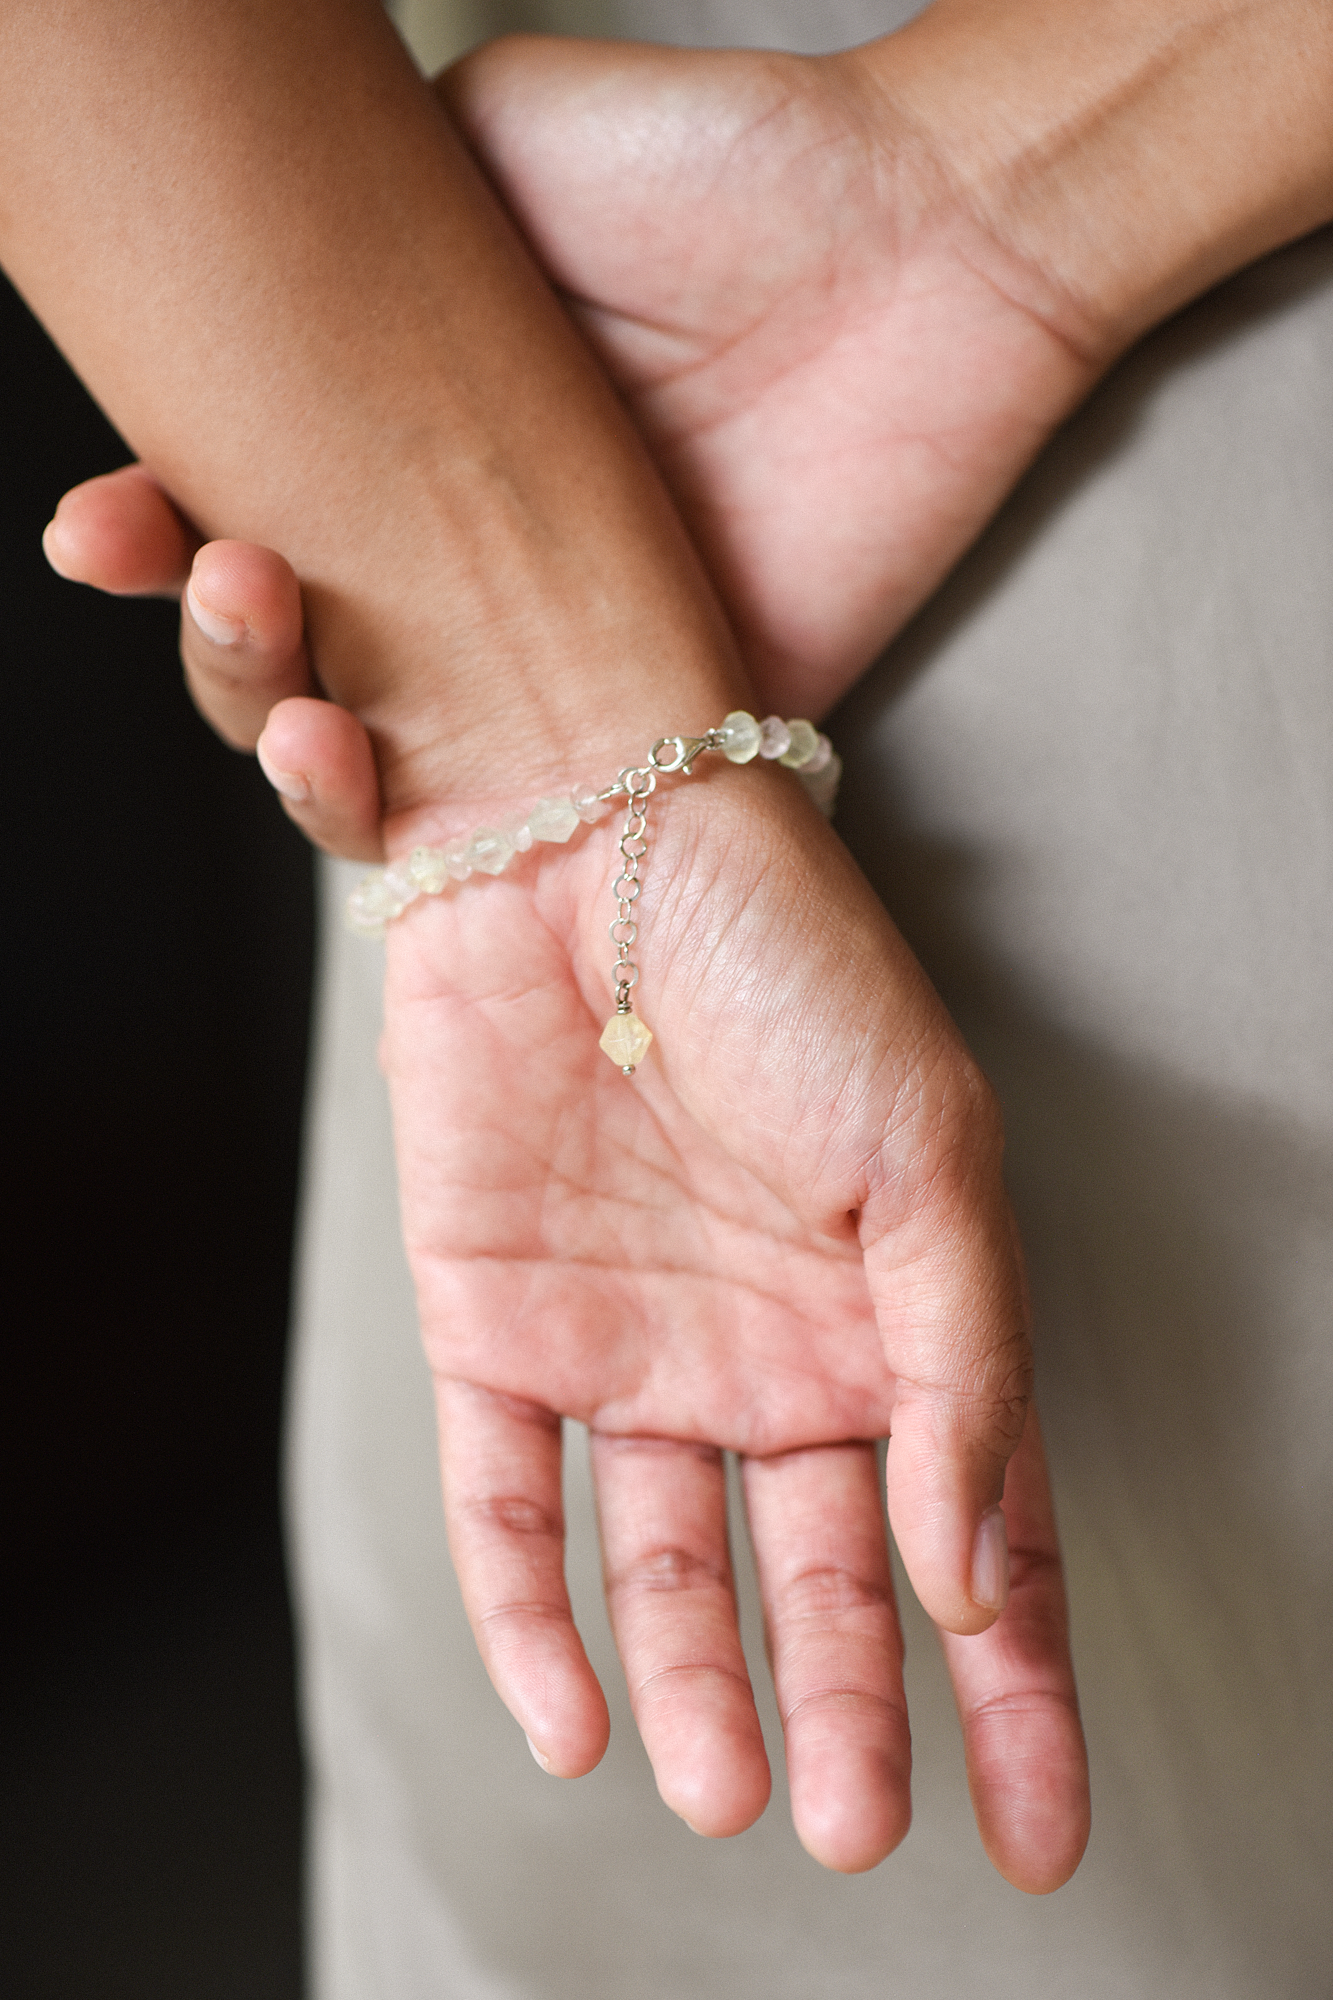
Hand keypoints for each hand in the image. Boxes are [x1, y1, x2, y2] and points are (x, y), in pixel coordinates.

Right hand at [42, 28, 1103, 832]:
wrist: (924, 246)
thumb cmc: (724, 171)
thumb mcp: (490, 148)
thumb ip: (358, 226)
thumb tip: (253, 265)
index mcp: (411, 454)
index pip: (248, 524)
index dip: (155, 538)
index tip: (103, 523)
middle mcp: (476, 572)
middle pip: (300, 661)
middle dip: (221, 652)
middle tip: (216, 589)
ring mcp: (568, 668)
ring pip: (398, 766)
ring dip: (303, 757)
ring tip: (300, 713)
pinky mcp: (671, 738)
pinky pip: (550, 824)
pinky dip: (460, 839)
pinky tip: (388, 795)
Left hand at [379, 762, 1086, 1884]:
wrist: (591, 839)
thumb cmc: (788, 969)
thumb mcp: (930, 1156)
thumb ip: (961, 1365)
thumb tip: (977, 1570)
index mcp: (893, 1320)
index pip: (977, 1536)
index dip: (1017, 1687)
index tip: (1041, 1829)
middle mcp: (766, 1355)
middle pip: (822, 1577)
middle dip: (852, 1712)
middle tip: (859, 1825)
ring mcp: (630, 1350)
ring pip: (667, 1567)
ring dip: (700, 1684)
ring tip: (729, 1791)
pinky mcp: (497, 1325)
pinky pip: (509, 1502)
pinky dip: (533, 1615)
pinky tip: (575, 1712)